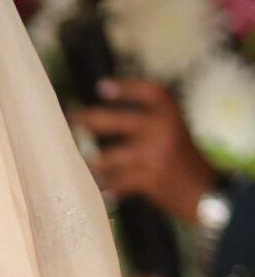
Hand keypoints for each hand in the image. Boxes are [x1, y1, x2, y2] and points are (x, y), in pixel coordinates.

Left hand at [70, 77, 218, 220]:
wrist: (204, 190)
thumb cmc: (182, 158)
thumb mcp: (174, 128)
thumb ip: (149, 119)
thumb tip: (107, 108)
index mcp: (171, 113)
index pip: (149, 91)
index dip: (125, 87)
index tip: (100, 86)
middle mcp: (162, 129)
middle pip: (117, 120)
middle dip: (89, 119)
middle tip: (71, 118)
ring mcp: (154, 154)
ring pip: (110, 157)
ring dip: (93, 161)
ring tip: (79, 161)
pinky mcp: (149, 179)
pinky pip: (116, 182)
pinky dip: (105, 186)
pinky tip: (96, 189)